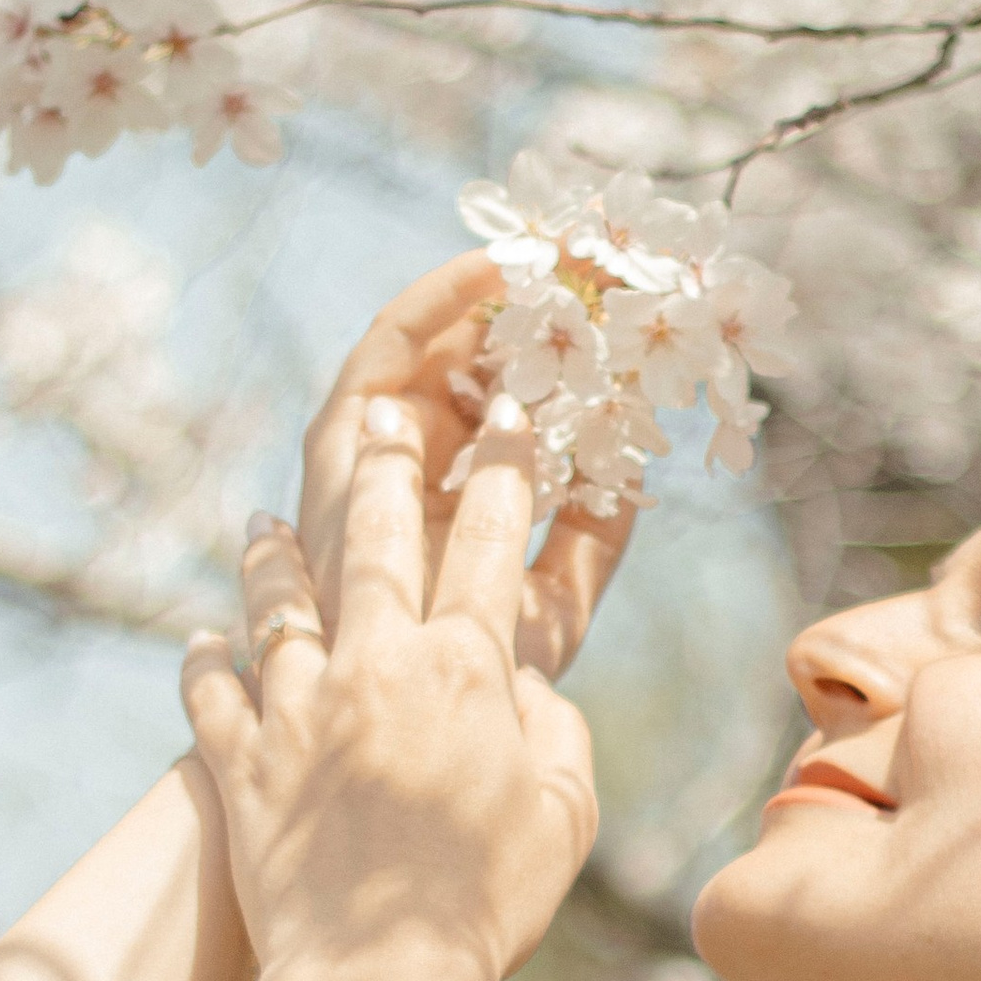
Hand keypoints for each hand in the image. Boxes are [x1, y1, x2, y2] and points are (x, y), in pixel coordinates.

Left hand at [184, 395, 599, 980]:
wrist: (379, 979)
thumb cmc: (488, 905)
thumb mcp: (565, 815)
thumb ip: (553, 730)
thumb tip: (524, 688)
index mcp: (465, 673)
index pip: (489, 544)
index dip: (504, 471)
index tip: (510, 417)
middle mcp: (373, 667)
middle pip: (375, 539)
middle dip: (382, 465)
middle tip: (380, 414)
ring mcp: (295, 709)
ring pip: (276, 601)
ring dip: (271, 553)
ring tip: (262, 518)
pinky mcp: (238, 761)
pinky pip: (210, 689)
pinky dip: (205, 659)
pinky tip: (201, 640)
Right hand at [290, 252, 636, 679]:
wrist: (396, 732)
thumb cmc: (471, 690)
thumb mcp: (552, 607)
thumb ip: (590, 540)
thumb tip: (635, 471)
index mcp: (462, 502)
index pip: (521, 408)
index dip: (579, 361)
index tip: (639, 320)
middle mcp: (415, 467)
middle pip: (483, 363)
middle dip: (547, 307)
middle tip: (613, 261)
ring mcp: (377, 448)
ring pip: (441, 342)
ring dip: (499, 288)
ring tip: (567, 248)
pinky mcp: (340, 436)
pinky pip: (388, 343)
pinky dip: (440, 299)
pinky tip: (498, 267)